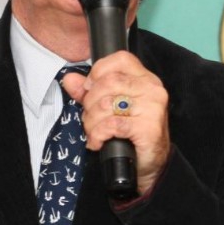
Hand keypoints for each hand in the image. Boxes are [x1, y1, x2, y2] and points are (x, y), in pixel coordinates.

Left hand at [62, 51, 170, 194]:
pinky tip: (99, 142)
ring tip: (94, 131)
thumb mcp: (108, 108)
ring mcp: (153, 108)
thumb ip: (88, 92)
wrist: (151, 165)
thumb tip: (70, 79)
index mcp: (145, 78)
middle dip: (90, 103)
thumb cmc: (131, 134)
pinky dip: (98, 135)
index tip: (89, 90)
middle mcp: (152, 89)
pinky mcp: (149, 128)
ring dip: (92, 122)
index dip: (97, 72)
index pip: (119, 59)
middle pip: (108, 82)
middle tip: (90, 118)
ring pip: (106, 104)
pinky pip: (112, 125)